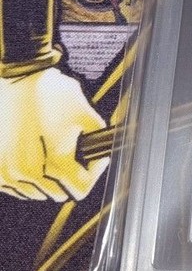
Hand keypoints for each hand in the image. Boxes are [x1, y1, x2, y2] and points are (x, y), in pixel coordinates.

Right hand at [0, 66, 108, 200]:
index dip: (93, 173)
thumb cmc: (48, 91)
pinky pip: (13, 185)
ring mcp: (7, 173)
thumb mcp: (84, 112)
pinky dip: (25, 176)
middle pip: (58, 193)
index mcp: (55, 163)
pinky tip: (32, 155)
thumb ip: (97, 137)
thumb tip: (102, 151)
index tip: (92, 158)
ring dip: (46, 179)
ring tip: (49, 152)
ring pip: (34, 192)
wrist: (16, 77)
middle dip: (70, 176)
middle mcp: (28, 174)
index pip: (80, 189)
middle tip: (72, 154)